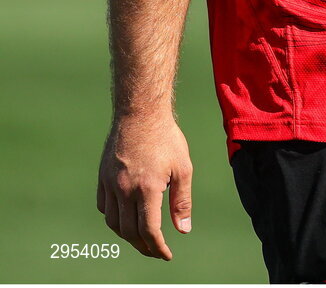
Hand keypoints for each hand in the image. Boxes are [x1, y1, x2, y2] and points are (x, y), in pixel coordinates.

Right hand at [97, 114, 192, 259]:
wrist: (140, 111)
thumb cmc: (166, 137)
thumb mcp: (183, 167)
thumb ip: (182, 201)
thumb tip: (183, 230)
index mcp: (146, 188)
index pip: (149, 231)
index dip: (158, 248)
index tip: (166, 254)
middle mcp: (124, 189)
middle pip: (129, 232)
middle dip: (143, 246)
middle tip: (155, 250)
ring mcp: (110, 183)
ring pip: (113, 222)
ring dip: (126, 235)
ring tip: (141, 238)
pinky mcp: (102, 176)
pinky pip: (103, 206)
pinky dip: (113, 217)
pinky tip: (124, 216)